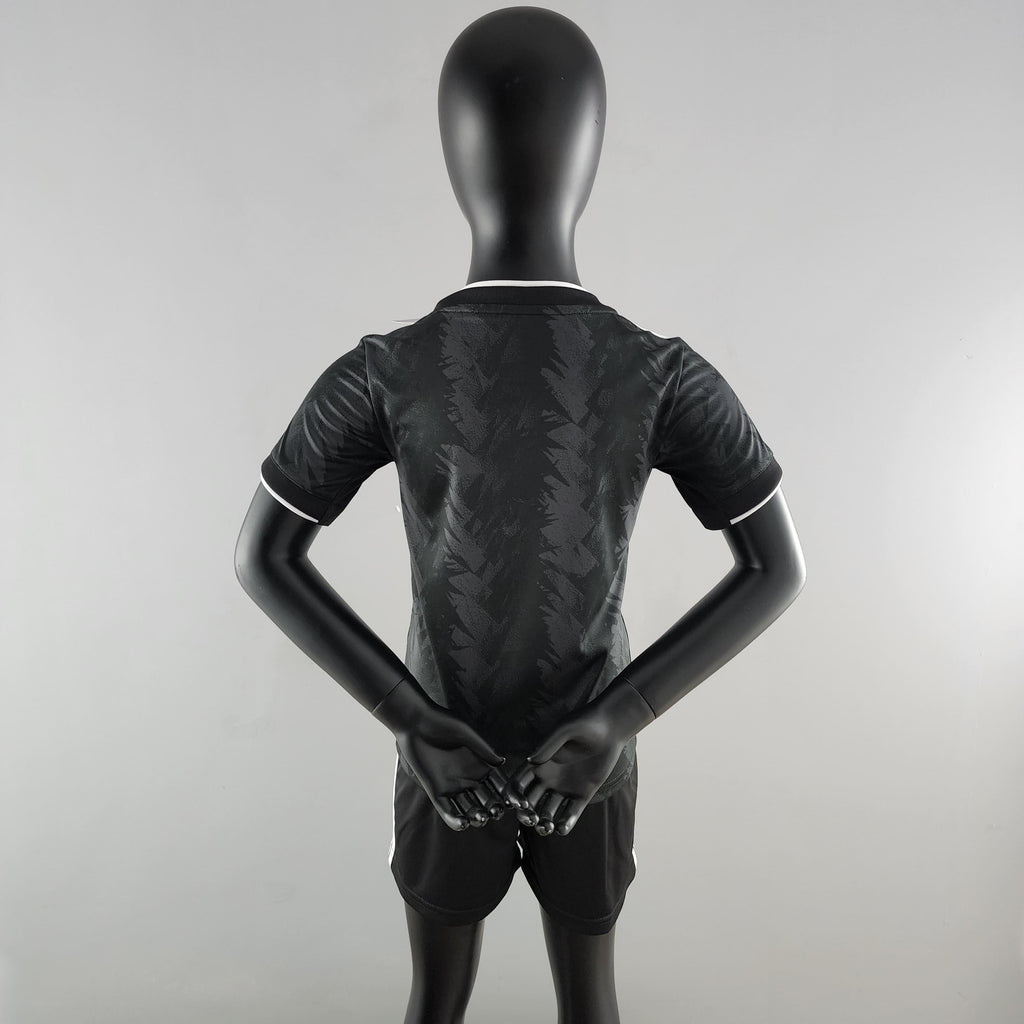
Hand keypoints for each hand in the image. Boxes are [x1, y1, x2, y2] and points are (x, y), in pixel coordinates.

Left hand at [395, 704, 513, 831]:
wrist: (416, 723)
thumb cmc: (442, 723)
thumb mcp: (465, 733)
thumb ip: (482, 748)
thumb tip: (502, 761)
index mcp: (480, 765)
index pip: (499, 784)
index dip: (509, 794)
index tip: (519, 804)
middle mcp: (469, 778)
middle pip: (487, 800)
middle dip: (493, 808)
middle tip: (496, 812)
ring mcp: (452, 787)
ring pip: (469, 808)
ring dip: (476, 816)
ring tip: (480, 818)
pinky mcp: (435, 791)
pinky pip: (447, 810)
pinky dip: (454, 819)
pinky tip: (463, 823)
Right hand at [509, 707, 624, 836]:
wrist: (610, 728)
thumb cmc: (584, 723)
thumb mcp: (565, 730)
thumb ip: (548, 745)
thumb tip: (530, 760)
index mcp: (539, 763)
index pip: (518, 782)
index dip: (514, 794)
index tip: (520, 802)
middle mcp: (548, 778)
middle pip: (529, 801)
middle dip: (526, 813)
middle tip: (532, 819)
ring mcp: (565, 787)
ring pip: (548, 811)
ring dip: (544, 822)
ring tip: (547, 827)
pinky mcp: (583, 794)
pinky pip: (571, 813)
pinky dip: (566, 823)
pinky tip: (562, 828)